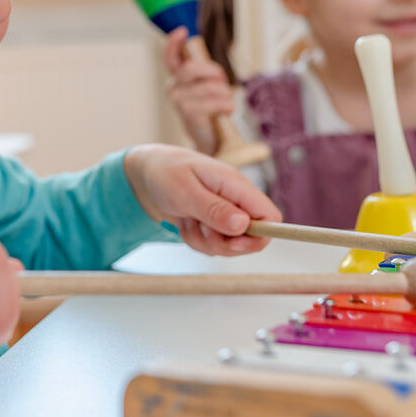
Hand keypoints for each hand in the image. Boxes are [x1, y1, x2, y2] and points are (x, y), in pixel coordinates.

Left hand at [123, 144, 281, 256]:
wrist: (145, 172)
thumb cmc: (164, 173)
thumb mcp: (185, 192)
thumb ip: (214, 209)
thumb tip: (243, 225)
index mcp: (235, 185)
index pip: (270, 215)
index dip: (261, 235)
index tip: (233, 243)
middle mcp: (235, 200)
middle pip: (252, 237)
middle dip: (225, 244)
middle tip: (199, 230)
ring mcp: (224, 213)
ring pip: (230, 245)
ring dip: (206, 242)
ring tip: (187, 220)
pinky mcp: (212, 223)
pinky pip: (212, 245)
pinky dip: (196, 240)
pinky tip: (184, 222)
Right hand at [163, 26, 235, 155]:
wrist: (210, 142)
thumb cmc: (211, 112)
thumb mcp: (207, 88)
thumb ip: (203, 72)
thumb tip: (199, 47)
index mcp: (177, 80)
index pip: (170, 57)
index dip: (173, 43)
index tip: (182, 31)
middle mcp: (172, 88)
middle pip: (193, 67)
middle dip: (214, 73)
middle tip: (223, 84)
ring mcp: (178, 100)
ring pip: (211, 86)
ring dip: (226, 94)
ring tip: (224, 105)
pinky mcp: (188, 111)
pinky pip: (218, 100)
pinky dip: (228, 106)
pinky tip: (224, 114)